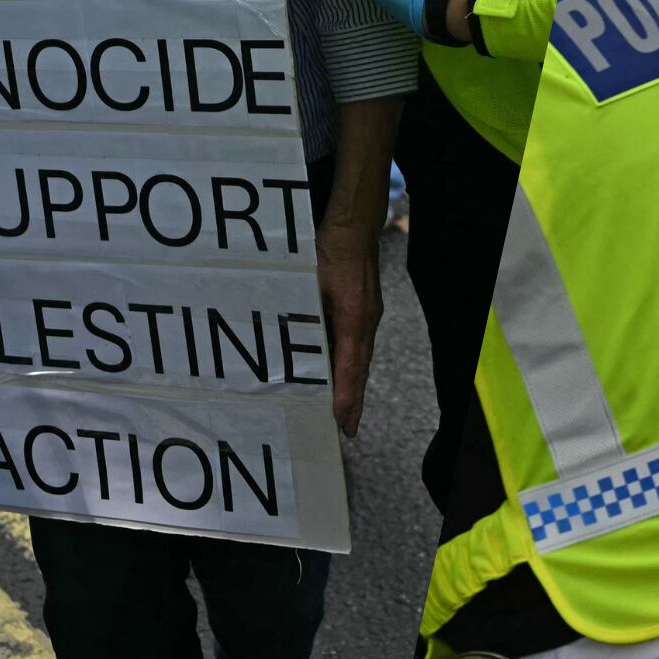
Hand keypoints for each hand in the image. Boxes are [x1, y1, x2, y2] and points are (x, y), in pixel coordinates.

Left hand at [314, 216, 382, 437]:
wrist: (355, 227)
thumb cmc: (331, 252)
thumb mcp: (309, 283)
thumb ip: (303, 315)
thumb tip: (288, 343)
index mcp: (355, 319)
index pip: (350, 367)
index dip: (345, 397)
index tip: (342, 424)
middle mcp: (367, 322)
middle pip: (361, 370)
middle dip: (354, 402)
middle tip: (348, 431)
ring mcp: (370, 316)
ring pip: (362, 360)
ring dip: (354, 386)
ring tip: (347, 412)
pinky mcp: (366, 309)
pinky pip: (360, 347)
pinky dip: (353, 367)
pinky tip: (343, 374)